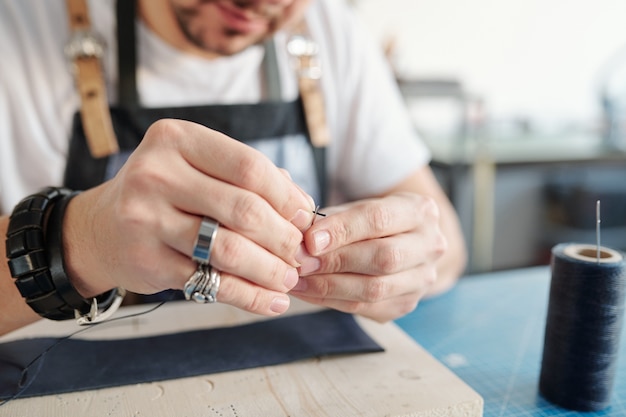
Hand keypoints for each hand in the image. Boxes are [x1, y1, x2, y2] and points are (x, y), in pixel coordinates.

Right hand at [63, 119, 314, 315]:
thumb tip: (303, 206)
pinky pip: (210, 283)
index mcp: (176, 139)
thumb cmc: (165, 193)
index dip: (287, 197)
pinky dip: (248, 296)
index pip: (249, 166)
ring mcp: (145, 218)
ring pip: (229, 250)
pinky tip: (271, 301)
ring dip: (270, 270)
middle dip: (284, 237)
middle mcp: (156, 173)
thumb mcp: (198, 167)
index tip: (305, 217)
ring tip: (289, 279)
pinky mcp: (145, 260)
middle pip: (244, 209)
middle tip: (301, 254)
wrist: (101, 229)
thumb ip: (249, 178)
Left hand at [291, 192, 446, 321]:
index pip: (380, 219)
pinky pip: (366, 308)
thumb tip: (300, 235)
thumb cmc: (370, 220)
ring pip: (375, 289)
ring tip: (298, 280)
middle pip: (383, 258)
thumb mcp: (356, 206)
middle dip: (336, 261)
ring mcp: (422, 279)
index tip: (310, 239)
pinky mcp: (406, 304)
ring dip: (330, 286)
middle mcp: (430, 245)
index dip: (342, 230)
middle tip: (300, 262)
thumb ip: (331, 218)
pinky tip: (308, 293)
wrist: (400, 242)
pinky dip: (331, 301)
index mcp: (420, 211)